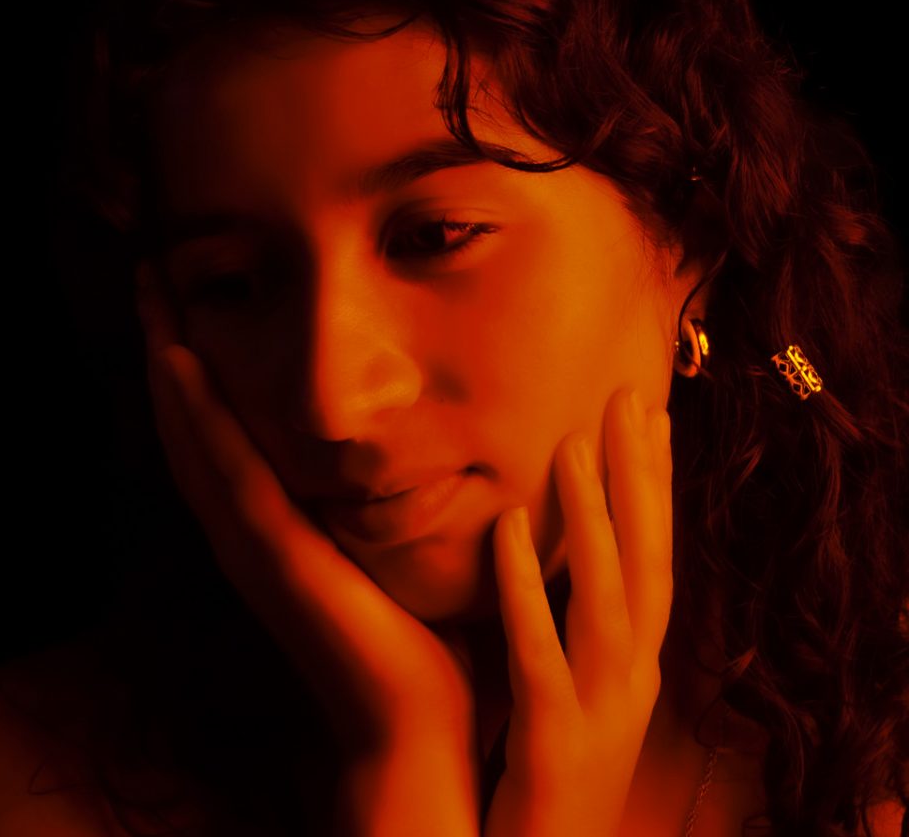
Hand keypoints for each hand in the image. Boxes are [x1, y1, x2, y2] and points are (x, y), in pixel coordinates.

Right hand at [135, 263, 481, 835]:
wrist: (416, 724)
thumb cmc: (417, 636)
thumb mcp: (391, 544)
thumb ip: (386, 493)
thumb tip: (419, 431)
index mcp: (273, 522)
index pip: (220, 427)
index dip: (197, 364)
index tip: (190, 294)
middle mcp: (246, 527)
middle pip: (191, 420)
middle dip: (169, 345)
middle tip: (152, 272)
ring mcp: (250, 542)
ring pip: (193, 435)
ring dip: (168, 363)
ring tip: (153, 293)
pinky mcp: (270, 556)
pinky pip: (225, 473)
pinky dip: (196, 416)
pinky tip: (177, 361)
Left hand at [484, 390, 672, 836]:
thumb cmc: (550, 770)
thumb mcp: (572, 684)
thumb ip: (566, 619)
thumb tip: (544, 543)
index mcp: (636, 663)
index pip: (656, 557)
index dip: (657, 486)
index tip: (650, 414)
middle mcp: (633, 679)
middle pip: (649, 561)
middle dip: (642, 478)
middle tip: (628, 396)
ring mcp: (601, 709)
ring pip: (610, 597)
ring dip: (596, 516)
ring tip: (573, 442)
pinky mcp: (555, 737)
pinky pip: (539, 648)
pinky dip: (527, 584)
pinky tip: (509, 526)